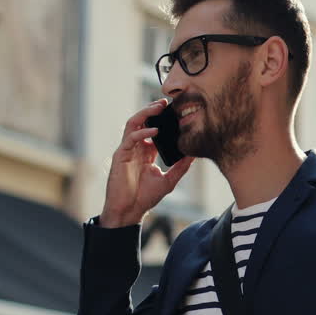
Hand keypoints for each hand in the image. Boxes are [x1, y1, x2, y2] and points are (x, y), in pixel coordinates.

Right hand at [98, 100, 194, 227]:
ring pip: (133, 124)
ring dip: (145, 114)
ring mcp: (127, 150)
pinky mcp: (120, 156)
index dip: (162, 120)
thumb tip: (195, 155)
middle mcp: (136, 148)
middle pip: (142, 122)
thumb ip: (181, 167)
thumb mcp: (169, 180)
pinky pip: (130, 139)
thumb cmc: (145, 197)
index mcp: (146, 152)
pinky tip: (154, 131)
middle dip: (152, 110)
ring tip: (158, 108)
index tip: (176, 112)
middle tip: (165, 103)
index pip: (154, 129)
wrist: (129, 211)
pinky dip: (142, 132)